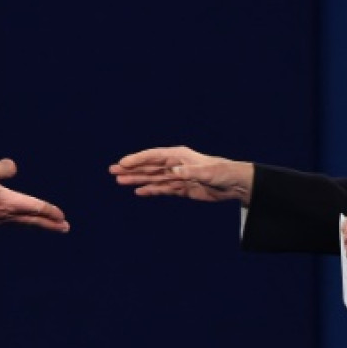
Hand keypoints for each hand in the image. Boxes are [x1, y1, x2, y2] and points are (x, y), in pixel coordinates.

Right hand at [0, 158, 69, 231]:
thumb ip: (1, 168)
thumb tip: (14, 167)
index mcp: (7, 203)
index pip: (35, 208)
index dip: (51, 211)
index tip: (63, 217)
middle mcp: (4, 215)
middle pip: (32, 220)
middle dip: (50, 224)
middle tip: (65, 228)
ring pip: (22, 223)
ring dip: (36, 223)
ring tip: (47, 225)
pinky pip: (10, 223)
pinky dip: (21, 222)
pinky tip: (18, 221)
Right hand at [109, 146, 252, 202]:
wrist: (234, 184)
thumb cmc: (222, 173)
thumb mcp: (207, 172)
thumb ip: (190, 172)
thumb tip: (173, 172)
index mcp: (179, 156)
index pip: (153, 156)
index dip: (137, 159)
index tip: (122, 163)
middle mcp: (175, 164)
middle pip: (149, 166)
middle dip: (131, 168)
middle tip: (112, 171)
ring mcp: (177, 176)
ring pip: (152, 178)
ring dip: (137, 179)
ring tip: (119, 181)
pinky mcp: (181, 188)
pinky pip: (162, 189)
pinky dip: (150, 190)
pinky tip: (139, 191)